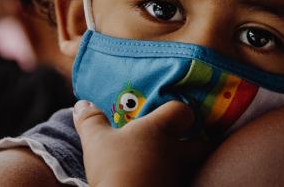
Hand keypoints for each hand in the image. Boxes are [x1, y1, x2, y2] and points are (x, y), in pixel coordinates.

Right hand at [73, 100, 210, 186]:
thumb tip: (81, 104)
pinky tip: (160, 180)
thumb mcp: (95, 141)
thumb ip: (91, 120)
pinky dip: (173, 180)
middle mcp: (176, 151)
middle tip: (187, 138)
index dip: (180, 110)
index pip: (183, 111)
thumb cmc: (113, 167)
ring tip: (169, 162)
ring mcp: (179, 175)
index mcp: (160, 130)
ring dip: (184, 162)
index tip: (173, 112)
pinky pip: (181, 182)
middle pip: (202, 142)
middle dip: (197, 140)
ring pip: (193, 165)